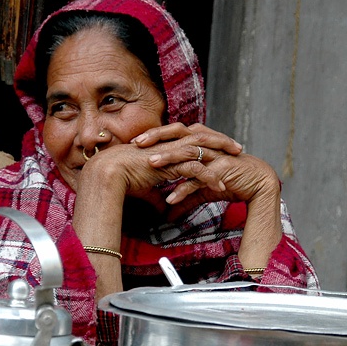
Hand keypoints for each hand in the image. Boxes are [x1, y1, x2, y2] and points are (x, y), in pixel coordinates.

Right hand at [78, 139, 228, 203]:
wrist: (108, 174)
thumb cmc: (121, 180)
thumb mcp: (145, 188)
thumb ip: (157, 195)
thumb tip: (162, 209)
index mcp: (165, 145)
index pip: (192, 138)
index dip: (208, 142)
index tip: (222, 148)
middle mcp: (169, 144)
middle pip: (203, 136)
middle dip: (222, 141)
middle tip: (238, 148)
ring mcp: (170, 151)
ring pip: (203, 148)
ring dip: (221, 155)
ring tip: (237, 163)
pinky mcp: (169, 162)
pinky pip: (195, 168)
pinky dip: (208, 177)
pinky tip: (220, 186)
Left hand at [133, 123, 278, 206]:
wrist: (259, 185)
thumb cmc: (231, 181)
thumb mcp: (203, 189)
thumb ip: (186, 195)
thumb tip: (168, 209)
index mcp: (201, 142)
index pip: (174, 132)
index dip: (155, 135)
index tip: (135, 142)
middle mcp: (208, 144)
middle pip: (179, 133)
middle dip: (157, 137)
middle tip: (137, 144)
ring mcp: (216, 155)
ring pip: (189, 151)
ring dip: (170, 157)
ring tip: (151, 164)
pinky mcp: (224, 169)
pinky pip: (201, 177)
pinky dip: (185, 188)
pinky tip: (171, 198)